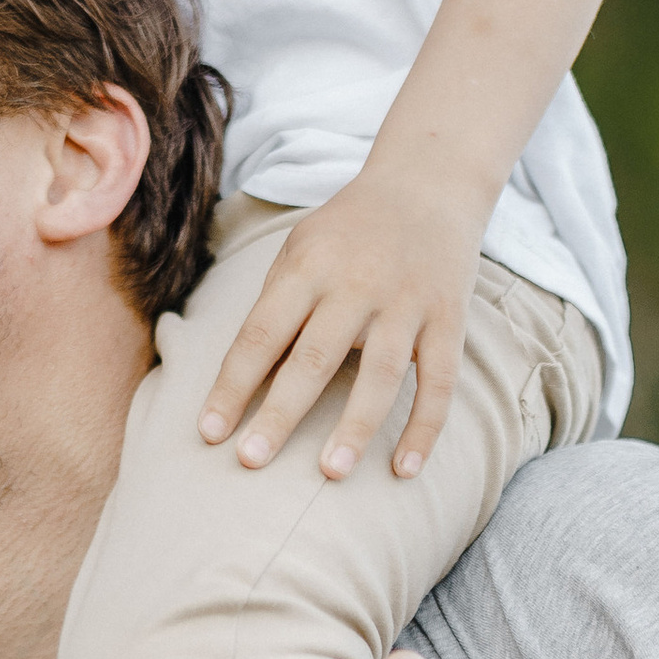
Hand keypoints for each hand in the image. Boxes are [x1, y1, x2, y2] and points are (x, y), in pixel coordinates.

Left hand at [196, 169, 488, 479]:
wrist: (428, 183)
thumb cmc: (349, 229)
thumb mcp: (301, 248)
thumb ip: (277, 305)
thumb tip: (246, 378)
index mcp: (309, 267)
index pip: (261, 334)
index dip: (233, 385)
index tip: (209, 433)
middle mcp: (356, 285)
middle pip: (313, 359)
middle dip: (279, 414)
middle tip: (250, 461)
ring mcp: (406, 303)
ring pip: (380, 375)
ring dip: (354, 427)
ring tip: (329, 474)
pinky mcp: (449, 319)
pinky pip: (439, 382)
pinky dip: (424, 428)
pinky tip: (404, 470)